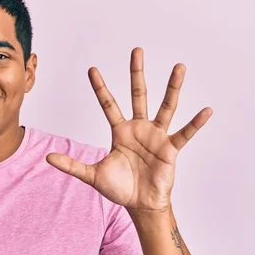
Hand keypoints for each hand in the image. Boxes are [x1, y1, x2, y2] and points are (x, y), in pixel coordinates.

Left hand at [47, 47, 211, 212]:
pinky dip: (195, 123)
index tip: (92, 69)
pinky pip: (184, 133)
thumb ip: (72, 165)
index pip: (108, 104)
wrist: (141, 204)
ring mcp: (156, 136)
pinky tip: (206, 111)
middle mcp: (139, 128)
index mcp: (120, 131)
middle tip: (136, 50)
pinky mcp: (170, 149)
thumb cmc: (120, 188)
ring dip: (172, 88)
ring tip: (179, 67)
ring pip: (166, 106)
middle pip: (138, 94)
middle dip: (136, 73)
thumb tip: (48, 157)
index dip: (100, 88)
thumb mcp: (92, 175)